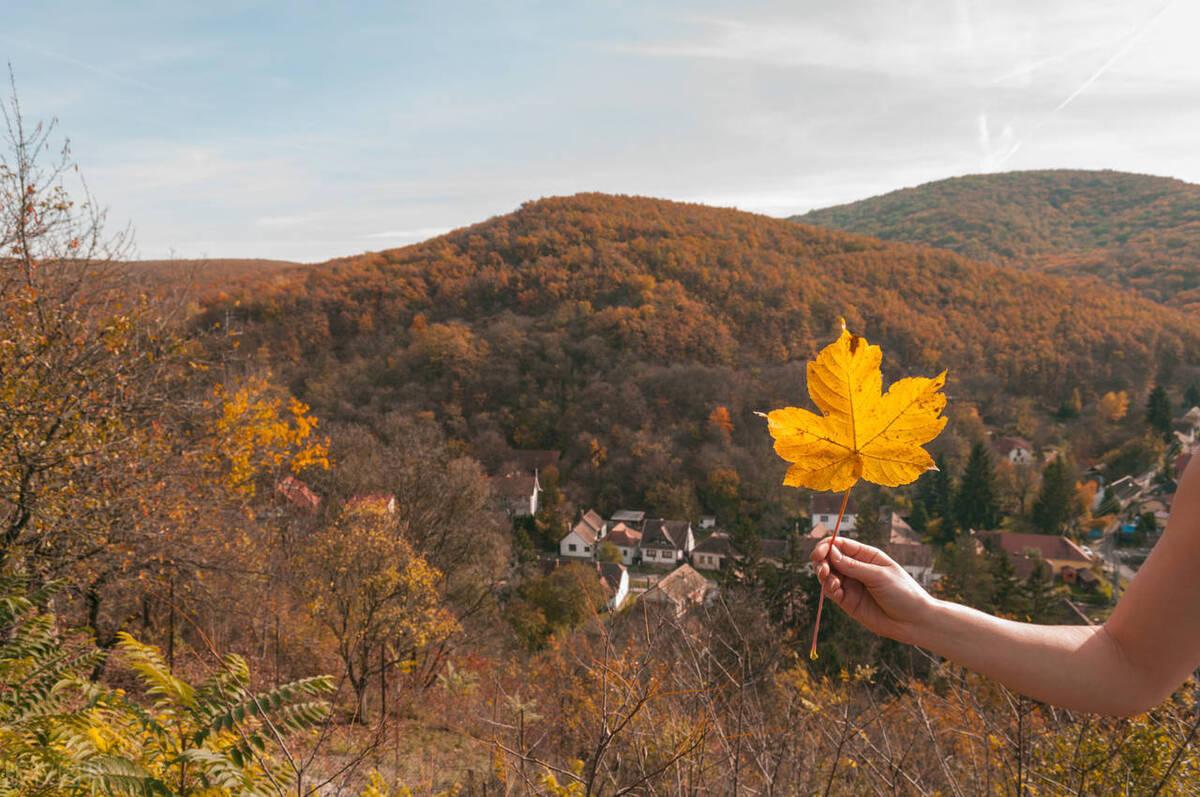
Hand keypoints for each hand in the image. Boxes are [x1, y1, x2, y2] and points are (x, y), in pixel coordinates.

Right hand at [811, 536, 935, 644]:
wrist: (913, 622)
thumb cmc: (903, 594)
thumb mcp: (879, 576)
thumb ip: (853, 566)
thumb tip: (831, 552)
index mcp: (867, 556)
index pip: (841, 545)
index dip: (827, 546)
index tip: (820, 553)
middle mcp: (857, 569)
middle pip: (830, 559)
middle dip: (821, 561)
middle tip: (823, 569)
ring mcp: (852, 585)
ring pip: (828, 575)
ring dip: (823, 575)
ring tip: (829, 580)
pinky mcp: (848, 601)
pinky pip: (832, 591)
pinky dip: (829, 589)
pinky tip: (836, 590)